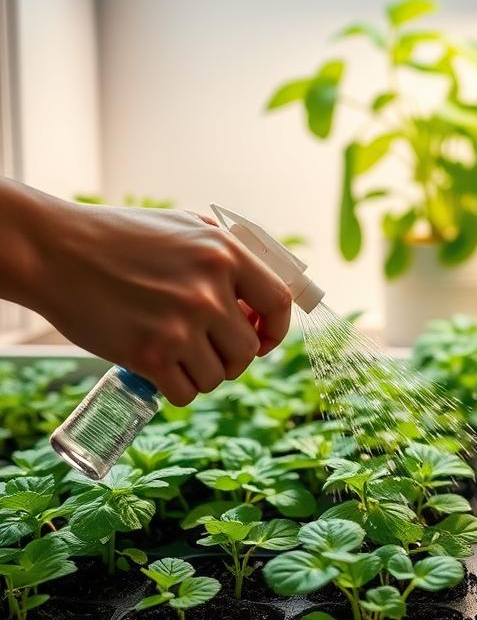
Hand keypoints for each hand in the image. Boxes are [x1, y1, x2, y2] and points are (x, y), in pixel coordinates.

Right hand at [24, 195, 291, 405]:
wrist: (55, 250)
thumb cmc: (121, 237)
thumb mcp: (186, 227)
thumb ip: (228, 254)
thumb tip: (262, 293)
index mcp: (224, 254)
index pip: (279, 302)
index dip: (276, 328)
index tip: (263, 339)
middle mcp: (209, 291)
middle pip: (248, 350)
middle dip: (234, 358)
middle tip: (210, 351)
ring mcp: (181, 326)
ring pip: (218, 376)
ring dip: (203, 375)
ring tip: (180, 358)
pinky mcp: (150, 355)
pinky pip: (186, 393)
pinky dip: (178, 390)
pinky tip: (164, 374)